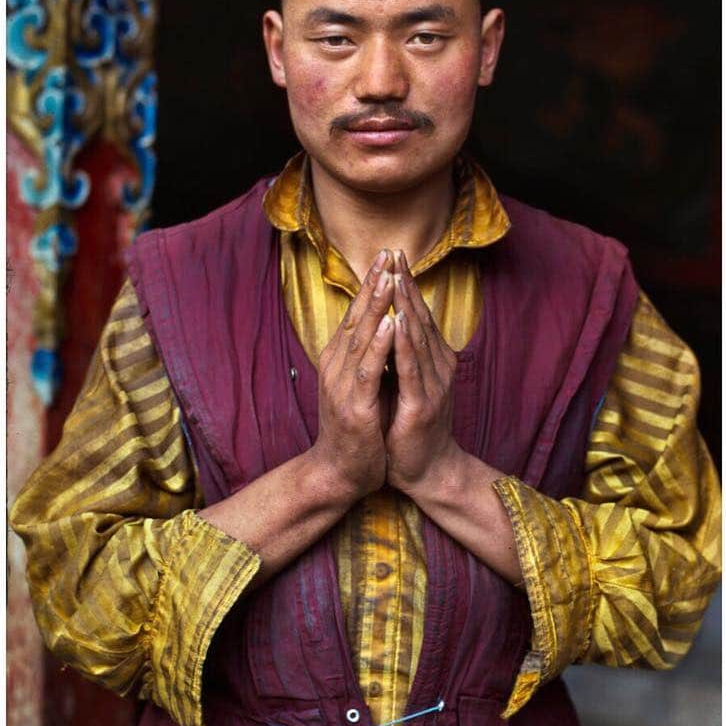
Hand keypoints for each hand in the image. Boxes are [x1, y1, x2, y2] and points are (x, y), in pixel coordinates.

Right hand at [310, 248, 395, 501]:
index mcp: (338, 359)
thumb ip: (365, 357)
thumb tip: (382, 326)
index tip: (387, 257)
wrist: (338, 472)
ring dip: (376, 306)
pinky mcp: (354, 406)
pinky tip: (390, 325)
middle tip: (388, 253)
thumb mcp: (357, 385)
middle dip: (374, 284)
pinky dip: (379, 346)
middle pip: (357, 317)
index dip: (371, 284)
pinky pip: (368, 371)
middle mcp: (335, 366)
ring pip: (361, 337)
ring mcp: (342, 385)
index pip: (356, 314)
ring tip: (389, 277)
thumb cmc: (354, 429)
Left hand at [385, 250, 464, 498]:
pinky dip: (403, 343)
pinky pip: (410, 369)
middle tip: (395, 252)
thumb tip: (391, 324)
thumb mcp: (409, 385)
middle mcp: (438, 366)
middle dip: (405, 284)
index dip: (406, 284)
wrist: (428, 472)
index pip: (417, 314)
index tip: (394, 255)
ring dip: (406, 305)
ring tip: (396, 275)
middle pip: (419, 317)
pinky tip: (397, 321)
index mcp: (433, 360)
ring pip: (417, 337)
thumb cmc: (413, 428)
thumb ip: (404, 356)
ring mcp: (432, 385)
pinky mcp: (422, 405)